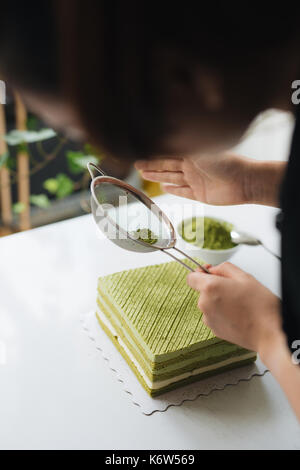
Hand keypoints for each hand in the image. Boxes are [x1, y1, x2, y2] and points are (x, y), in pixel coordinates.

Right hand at [135, 155, 284, 206]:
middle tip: (136, 165)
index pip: (168, 152)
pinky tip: (164, 187)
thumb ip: (181, 148)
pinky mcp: (200, 194)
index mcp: (192, 153)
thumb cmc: (226, 162)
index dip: (154, 153)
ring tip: (144, 175)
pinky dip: (174, 190)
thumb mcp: (200, 152)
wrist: (244, 181)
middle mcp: (193, 166)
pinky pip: (183, 192)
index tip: (140, 152)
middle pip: (167, 166)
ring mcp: (196, 180)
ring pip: (172, 178)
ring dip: (158, 176)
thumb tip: (162, 138)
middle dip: (152, 165)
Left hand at [187, 262, 281, 353]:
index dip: (200, 273)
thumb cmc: (260, 306)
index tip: (209, 273)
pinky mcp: (214, 330)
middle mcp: (204, 303)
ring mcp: (208, 318)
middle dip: (215, 288)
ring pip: (208, 304)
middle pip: (202, 290)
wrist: (268, 333)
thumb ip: (224, 268)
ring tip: (239, 304)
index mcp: (210, 287)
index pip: (191, 277)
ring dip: (218, 301)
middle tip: (234, 290)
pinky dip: (222, 314)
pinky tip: (237, 315)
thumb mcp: (245, 276)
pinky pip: (213, 316)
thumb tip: (212, 270)